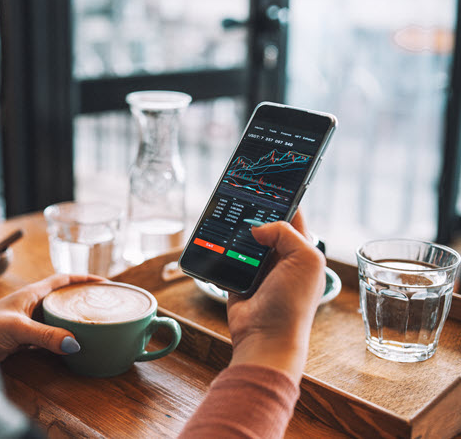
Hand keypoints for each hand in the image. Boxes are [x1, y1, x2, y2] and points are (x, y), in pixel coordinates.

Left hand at [0, 274, 105, 360]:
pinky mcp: (22, 339)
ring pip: (56, 318)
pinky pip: (48, 336)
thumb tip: (75, 343)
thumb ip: (45, 336)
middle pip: (62, 298)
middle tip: (104, 307)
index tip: (104, 283)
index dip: (83, 279)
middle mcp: (30, 305)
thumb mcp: (17, 329)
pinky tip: (71, 346)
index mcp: (31, 294)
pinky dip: (61, 339)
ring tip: (93, 326)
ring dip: (72, 321)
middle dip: (82, 300)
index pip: (62, 279)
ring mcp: (26, 321)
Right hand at [226, 210, 325, 381]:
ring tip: (224, 215)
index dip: (282, 199)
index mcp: (302, 251)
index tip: (267, 182)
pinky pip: (226, 257)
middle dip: (253, 213)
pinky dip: (221, 249)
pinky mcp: (237, 279)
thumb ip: (285, 232)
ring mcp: (258, 269)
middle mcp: (281, 258)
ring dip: (235, 231)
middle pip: (265, 226)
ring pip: (244, 240)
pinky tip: (214, 238)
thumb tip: (256, 228)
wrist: (265, 337)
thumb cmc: (293, 303)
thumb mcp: (304, 259)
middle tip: (239, 195)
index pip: (292, 216)